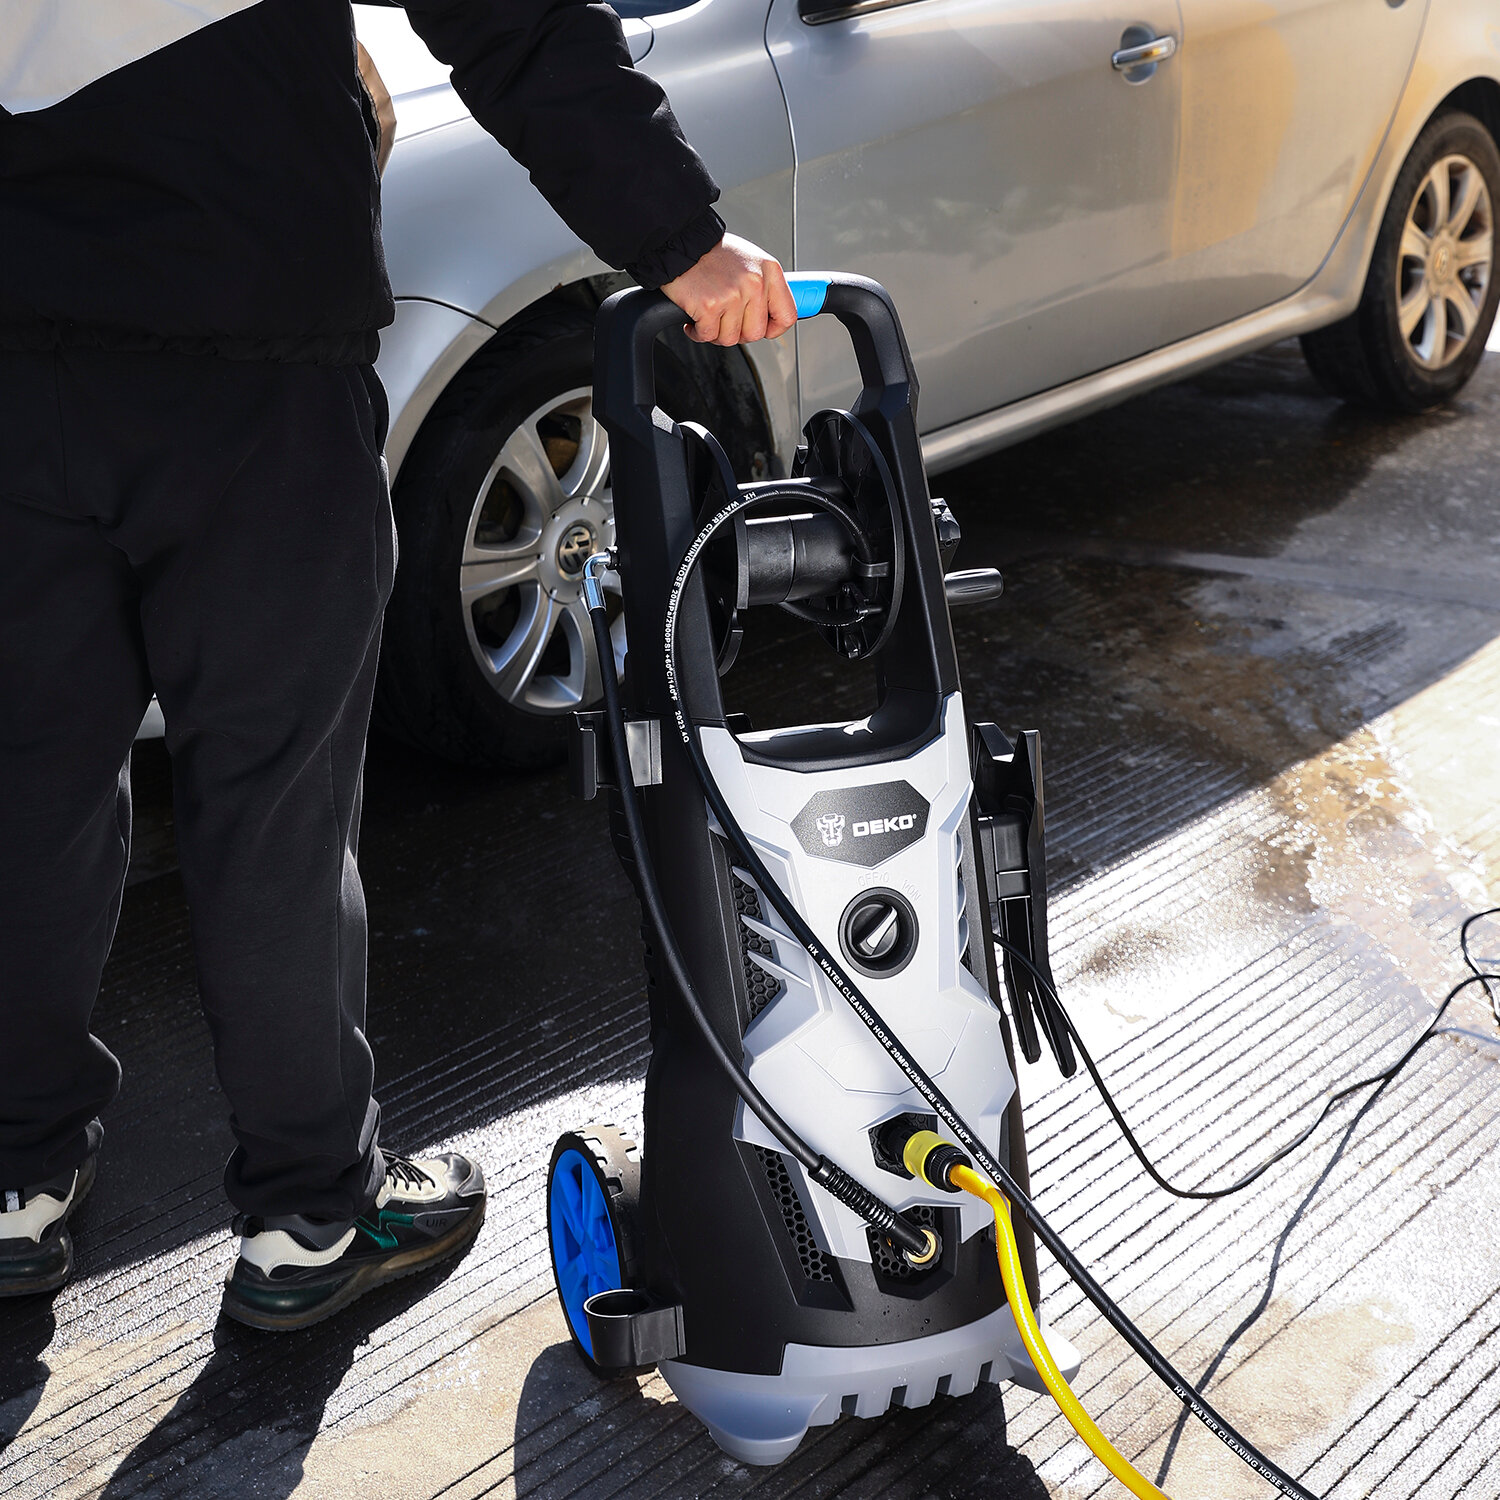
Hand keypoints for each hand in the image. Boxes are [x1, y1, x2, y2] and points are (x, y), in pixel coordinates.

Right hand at [661, 234, 797, 345]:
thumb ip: (765, 288)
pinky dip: (698, 332)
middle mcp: (754, 283)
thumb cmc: (714, 254)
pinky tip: (695, 319)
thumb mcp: (751, 262)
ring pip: (731, 338)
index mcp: (769, 271)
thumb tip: (772, 315)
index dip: (774, 330)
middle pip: (756, 333)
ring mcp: (732, 295)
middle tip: (725, 320)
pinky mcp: (709, 306)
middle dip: (738, 332)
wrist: (682, 243)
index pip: (787, 315)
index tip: (763, 330)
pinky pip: (708, 336)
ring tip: (709, 316)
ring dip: (716, 333)